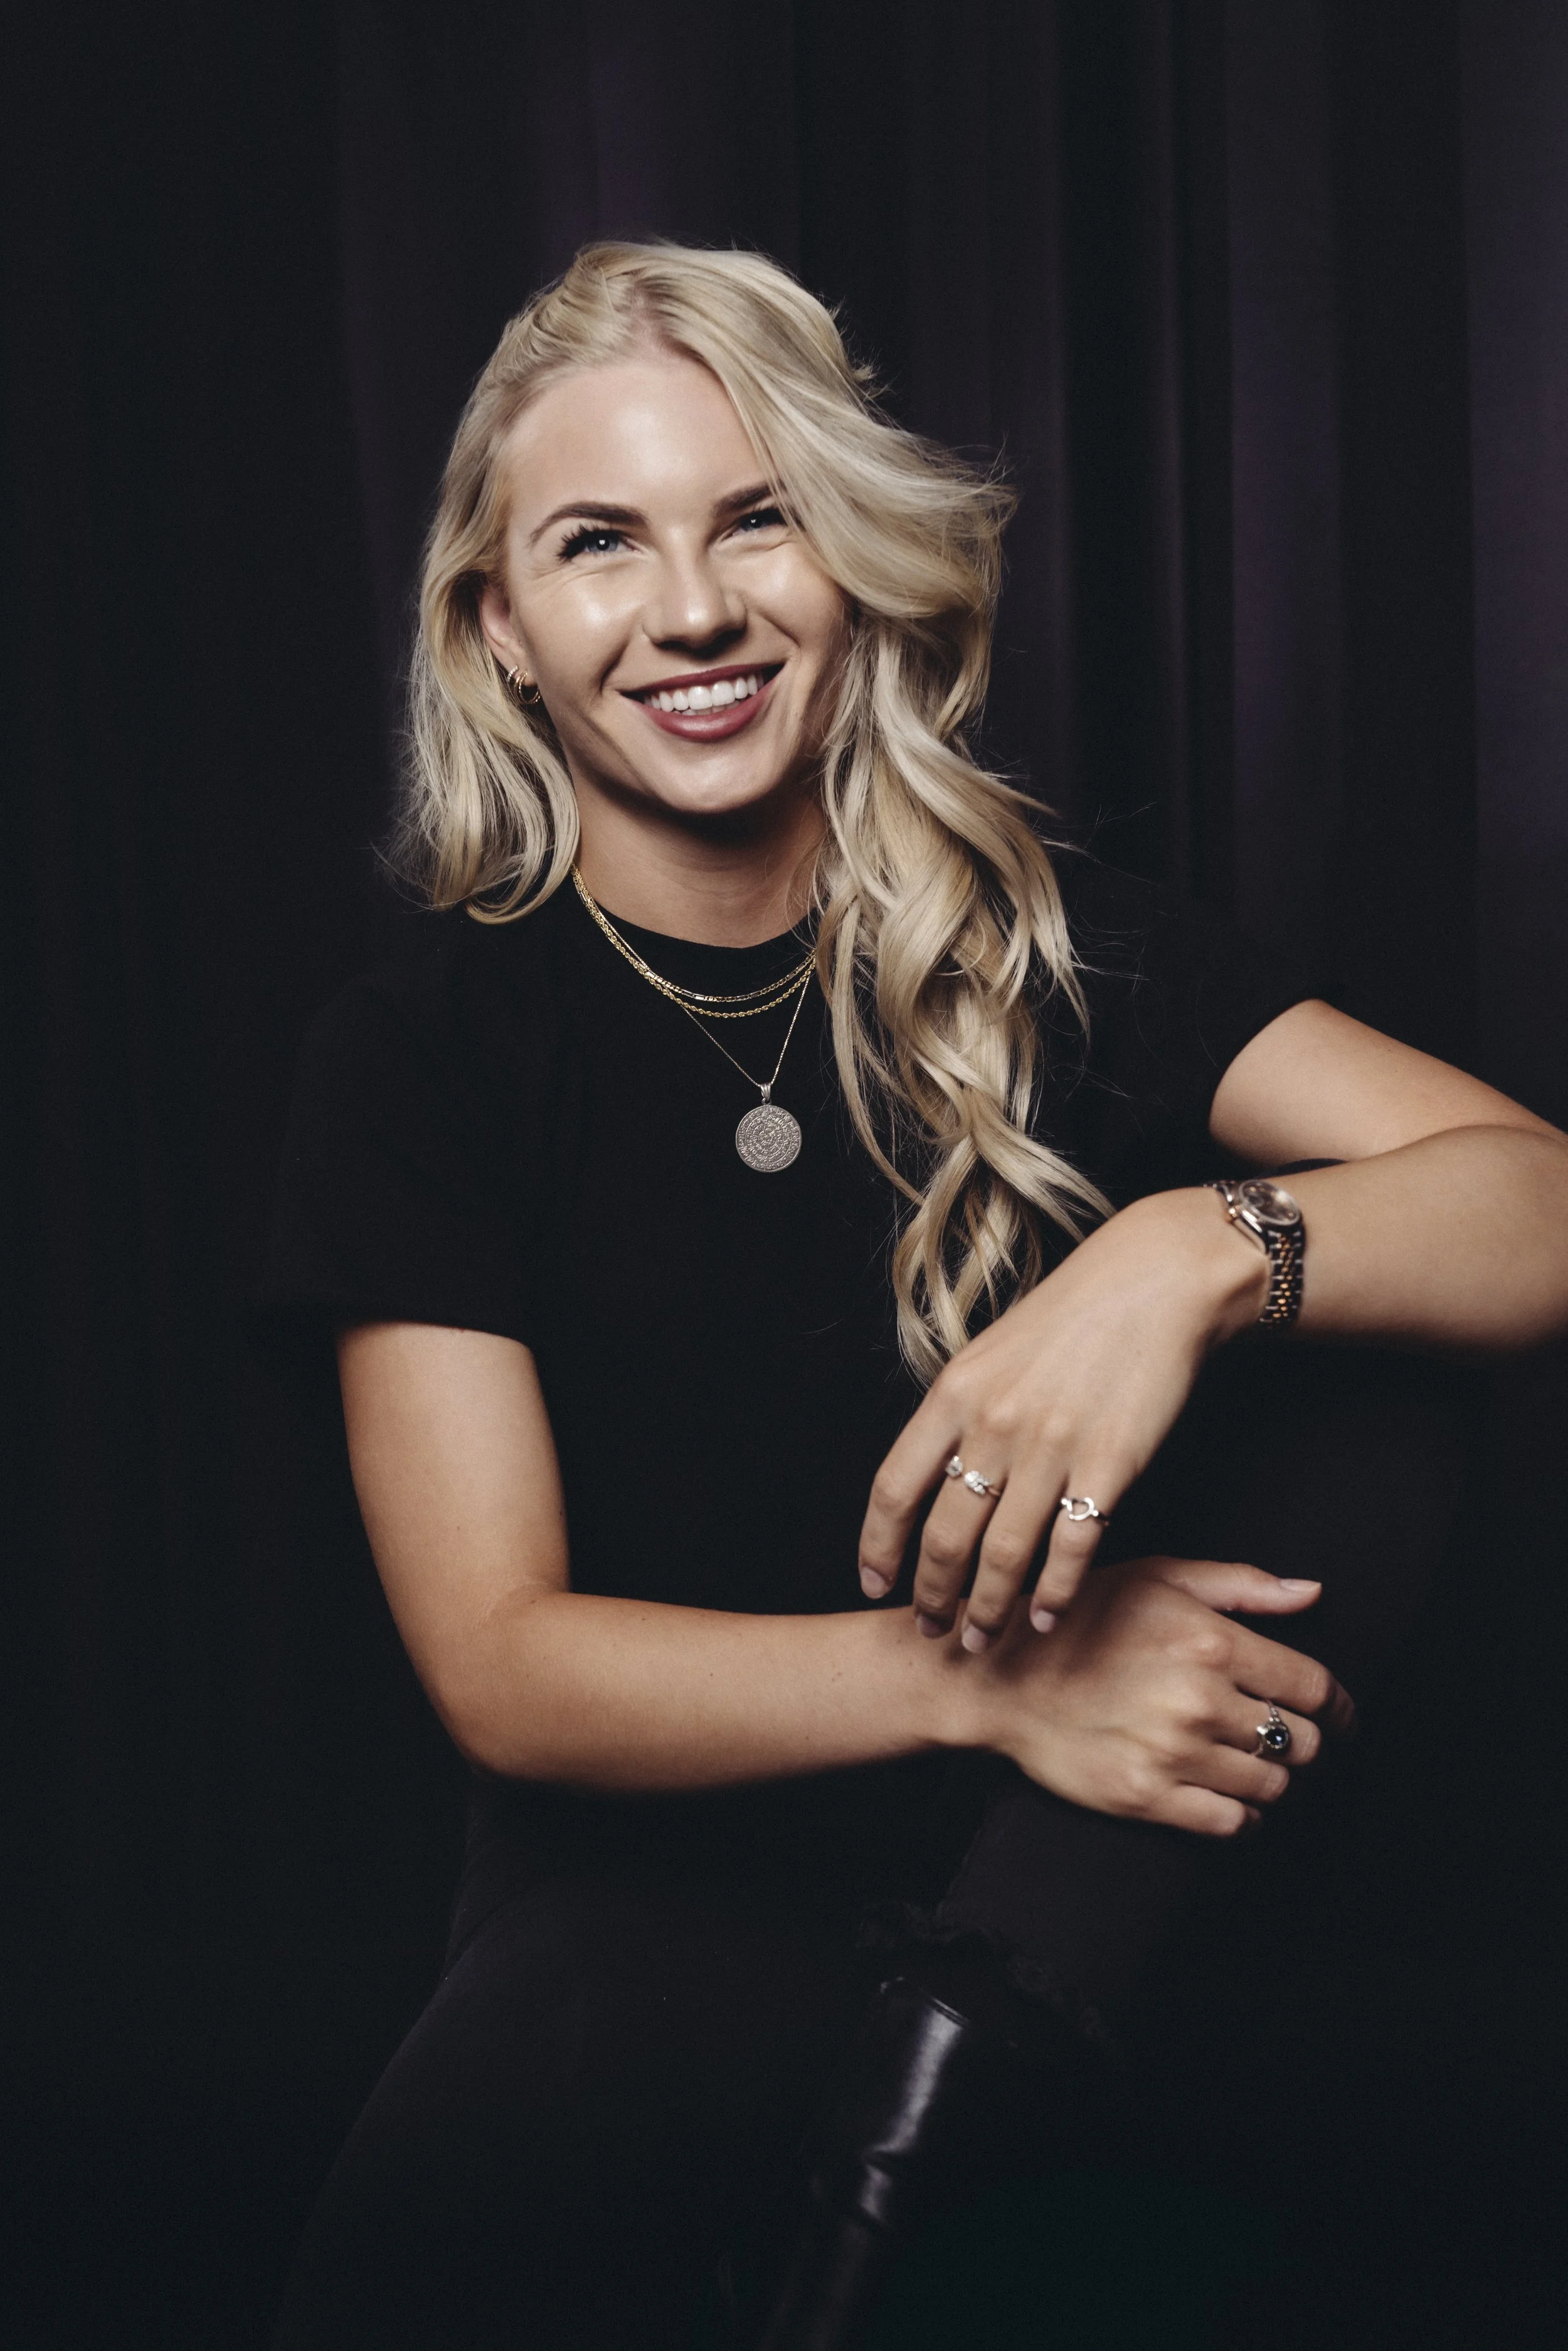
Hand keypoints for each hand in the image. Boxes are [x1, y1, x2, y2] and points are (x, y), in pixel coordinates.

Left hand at [859, 1189, 1266, 1644]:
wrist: (1155, 1282)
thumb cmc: (1073, 1317)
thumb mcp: (991, 1353)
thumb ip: (960, 1414)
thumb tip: (935, 1477)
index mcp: (954, 1394)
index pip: (893, 1489)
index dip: (878, 1548)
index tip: (874, 1585)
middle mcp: (993, 1424)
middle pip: (943, 1535)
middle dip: (932, 1594)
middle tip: (932, 1632)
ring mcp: (1052, 1447)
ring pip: (1003, 1553)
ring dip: (988, 1608)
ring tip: (981, 1641)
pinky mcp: (1111, 1464)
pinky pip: (1072, 1547)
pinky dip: (1056, 1592)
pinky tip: (1046, 1617)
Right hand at [950, 1556, 1353, 1835]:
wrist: (1000, 1676)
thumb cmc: (1082, 1619)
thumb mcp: (1159, 1578)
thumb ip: (1240, 1585)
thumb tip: (1312, 1594)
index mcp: (1212, 1641)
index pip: (1315, 1688)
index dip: (1341, 1706)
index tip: (1341, 1715)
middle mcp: (1201, 1699)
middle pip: (1304, 1741)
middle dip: (1308, 1742)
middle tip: (1290, 1739)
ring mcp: (1175, 1753)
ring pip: (1273, 1785)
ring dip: (1275, 1779)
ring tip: (1255, 1765)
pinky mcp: (1148, 1797)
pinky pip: (1232, 1823)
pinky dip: (1245, 1816)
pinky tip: (1232, 1798)